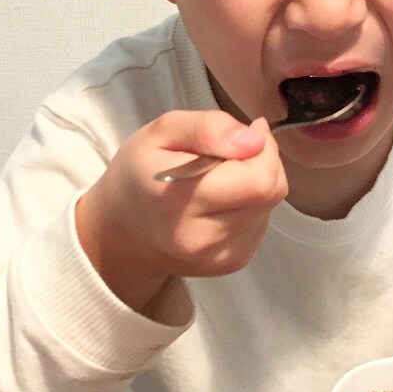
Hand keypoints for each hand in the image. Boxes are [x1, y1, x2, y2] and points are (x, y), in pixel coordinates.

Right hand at [76, 110, 287, 314]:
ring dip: (255, 184)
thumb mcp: (160, 132)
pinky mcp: (231, 264)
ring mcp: (218, 256)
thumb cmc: (139, 174)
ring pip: (270, 206)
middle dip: (262, 162)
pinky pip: (261, 223)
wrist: (122, 232)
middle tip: (230, 154)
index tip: (244, 135)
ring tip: (219, 181)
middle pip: (270, 190)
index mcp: (179, 198)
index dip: (262, 148)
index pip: (259, 178)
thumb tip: (255, 140)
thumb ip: (207, 127)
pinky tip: (221, 203)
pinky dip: (250, 205)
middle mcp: (201, 236)